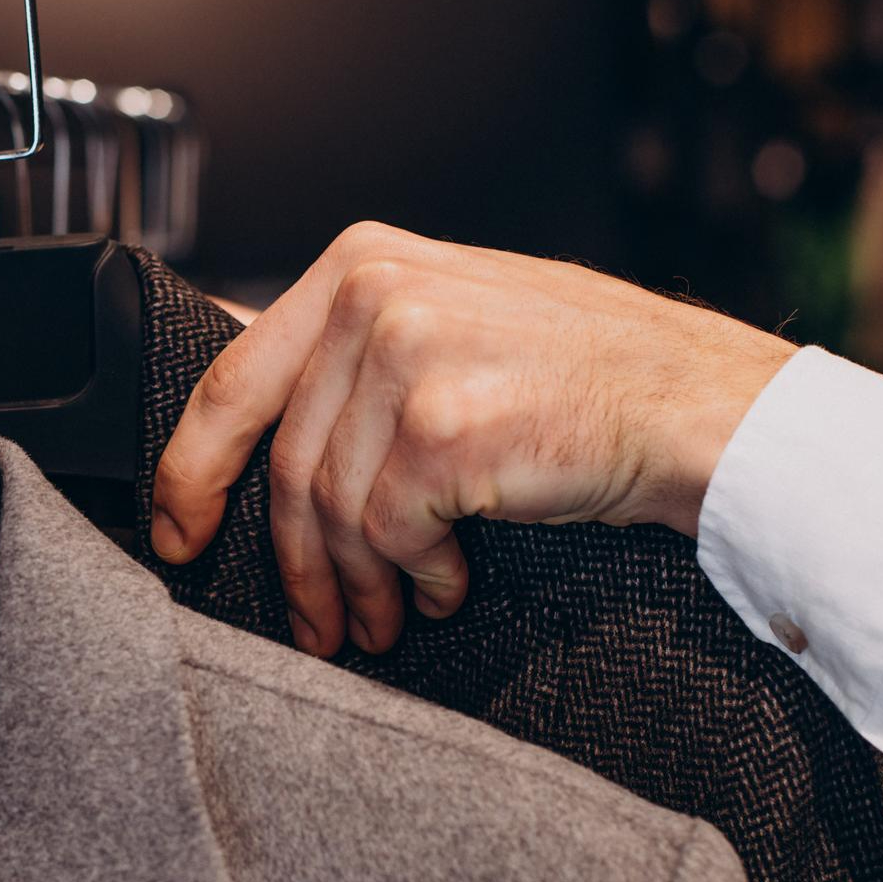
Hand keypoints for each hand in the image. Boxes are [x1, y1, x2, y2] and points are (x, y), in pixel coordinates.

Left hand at [150, 222, 795, 656]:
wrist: (703, 408)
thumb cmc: (586, 378)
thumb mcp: (454, 323)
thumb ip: (353, 353)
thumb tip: (249, 416)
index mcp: (362, 261)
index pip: (234, 377)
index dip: (190, 469)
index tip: (179, 532)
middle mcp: (374, 294)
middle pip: (284, 461)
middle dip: (291, 561)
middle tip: (313, 620)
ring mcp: (407, 356)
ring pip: (328, 508)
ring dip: (354, 583)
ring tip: (382, 619)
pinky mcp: (442, 428)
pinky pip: (385, 532)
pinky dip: (413, 576)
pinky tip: (447, 585)